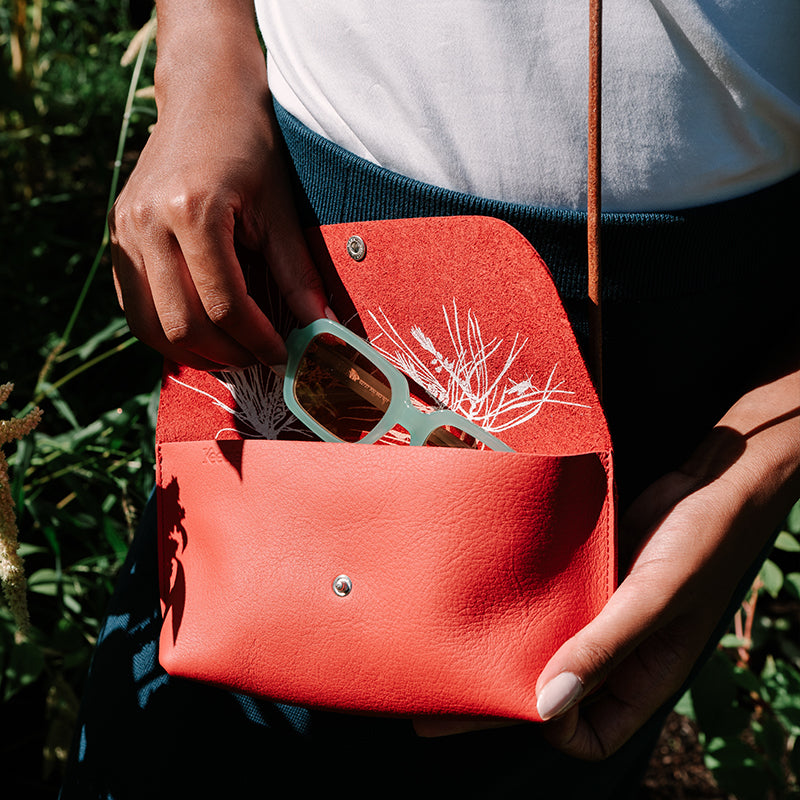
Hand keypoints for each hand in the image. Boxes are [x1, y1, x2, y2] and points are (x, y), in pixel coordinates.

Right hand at [109, 9, 327, 369]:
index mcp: (191, 210)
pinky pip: (135, 307)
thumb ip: (296, 272)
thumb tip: (318, 327)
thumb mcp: (282, 207)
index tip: (284, 355)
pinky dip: (167, 331)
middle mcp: (147, 223)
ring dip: (195, 352)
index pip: (224, 305)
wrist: (204, 97)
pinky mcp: (116, 237)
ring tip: (233, 353)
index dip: (258, 340)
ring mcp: (124, 231)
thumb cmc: (250, 145)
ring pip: (151, 325)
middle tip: (260, 358)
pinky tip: (202, 333)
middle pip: (182, 324)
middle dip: (228, 354)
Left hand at [415, 365, 799, 754]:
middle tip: (438, 692)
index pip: (589, 734)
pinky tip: (480, 596)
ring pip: (545, 646)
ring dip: (506, 647)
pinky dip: (519, 606)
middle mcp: (615, 654)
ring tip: (449, 643)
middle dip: (500, 696)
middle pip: (551, 692)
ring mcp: (597, 615)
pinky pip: (547, 604)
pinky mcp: (586, 580)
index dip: (553, 725)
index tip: (520, 696)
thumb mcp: (655, 598)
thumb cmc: (700, 543)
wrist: (710, 481)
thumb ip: (605, 648)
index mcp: (643, 677)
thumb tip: (545, 706)